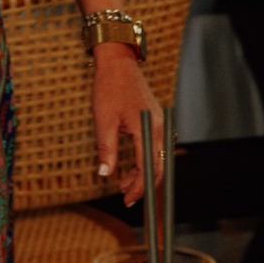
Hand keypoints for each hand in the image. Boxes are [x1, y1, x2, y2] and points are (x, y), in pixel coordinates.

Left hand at [92, 44, 163, 205]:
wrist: (118, 61)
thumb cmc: (108, 87)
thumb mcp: (103, 120)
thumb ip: (106, 149)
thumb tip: (105, 174)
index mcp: (147, 129)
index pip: (147, 168)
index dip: (138, 187)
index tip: (128, 200)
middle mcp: (160, 128)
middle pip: (157, 167)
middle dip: (142, 185)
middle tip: (125, 197)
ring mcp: (160, 124)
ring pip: (157, 158)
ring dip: (142, 174)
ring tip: (122, 183)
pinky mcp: (155, 121)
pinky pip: (154, 147)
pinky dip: (144, 160)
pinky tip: (129, 167)